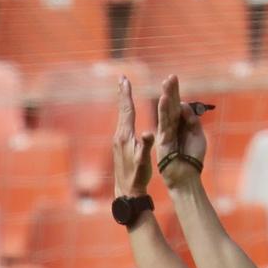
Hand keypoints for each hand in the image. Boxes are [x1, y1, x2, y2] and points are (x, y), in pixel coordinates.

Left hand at [112, 76, 154, 198]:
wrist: (126, 190)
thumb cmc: (137, 175)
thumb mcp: (144, 161)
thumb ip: (146, 146)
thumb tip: (149, 132)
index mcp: (125, 136)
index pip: (127, 110)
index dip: (127, 94)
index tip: (126, 79)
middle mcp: (119, 136)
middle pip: (122, 109)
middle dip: (123, 93)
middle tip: (122, 78)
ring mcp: (118, 141)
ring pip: (122, 116)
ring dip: (124, 102)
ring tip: (125, 90)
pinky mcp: (120, 145)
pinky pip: (123, 123)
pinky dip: (126, 113)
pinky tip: (127, 113)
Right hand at [155, 75, 209, 186]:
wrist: (186, 176)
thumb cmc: (193, 158)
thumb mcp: (198, 135)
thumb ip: (192, 120)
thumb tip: (184, 105)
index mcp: (180, 125)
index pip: (178, 106)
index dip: (176, 93)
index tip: (173, 79)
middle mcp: (172, 127)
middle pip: (172, 106)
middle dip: (171, 91)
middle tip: (170, 76)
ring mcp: (166, 133)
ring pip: (167, 111)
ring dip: (167, 96)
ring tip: (166, 82)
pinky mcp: (163, 140)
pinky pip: (164, 123)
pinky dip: (164, 110)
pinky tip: (164, 99)